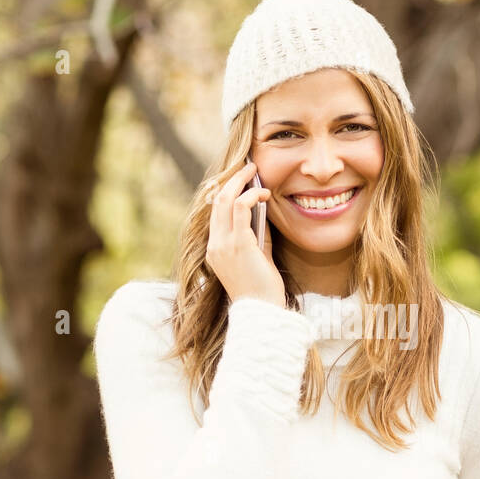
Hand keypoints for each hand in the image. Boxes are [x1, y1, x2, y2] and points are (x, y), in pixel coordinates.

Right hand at [206, 161, 284, 307]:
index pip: (215, 212)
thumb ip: (257, 235)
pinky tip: (264, 194)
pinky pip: (240, 209)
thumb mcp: (258, 256)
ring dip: (241, 183)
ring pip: (224, 200)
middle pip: (215, 201)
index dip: (227, 191)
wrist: (262, 311)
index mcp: (215, 249)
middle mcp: (215, 245)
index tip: (243, 180)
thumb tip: (262, 211)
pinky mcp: (238, 244)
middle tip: (248, 167)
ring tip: (255, 173)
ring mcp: (224, 245)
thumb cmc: (262, 288)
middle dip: (232, 180)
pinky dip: (251, 196)